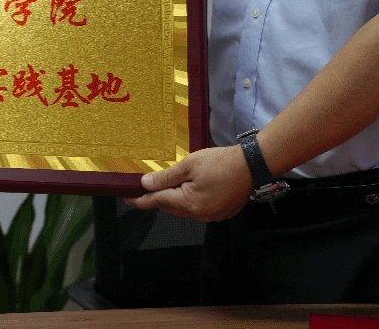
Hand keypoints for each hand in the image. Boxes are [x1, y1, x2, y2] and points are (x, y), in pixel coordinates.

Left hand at [126, 145, 252, 221]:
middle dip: (159, 197)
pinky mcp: (222, 212)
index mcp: (189, 203)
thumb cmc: (221, 162)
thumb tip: (146, 185)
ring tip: (174, 182)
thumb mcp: (188, 165)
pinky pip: (199, 209)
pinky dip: (192, 200)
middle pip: (171, 207)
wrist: (251, 165)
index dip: (140, 200)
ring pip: (185, 209)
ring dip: (176, 198)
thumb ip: (166, 177)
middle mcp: (200, 214)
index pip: (157, 202)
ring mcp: (212, 215)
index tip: (127, 198)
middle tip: (150, 184)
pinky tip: (194, 186)